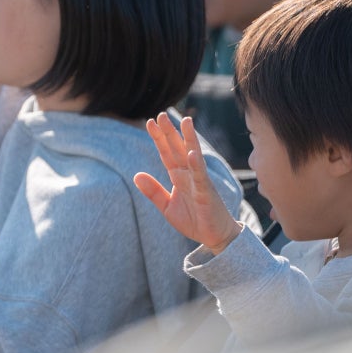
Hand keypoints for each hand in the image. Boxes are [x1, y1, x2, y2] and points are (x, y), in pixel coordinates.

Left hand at [133, 113, 241, 254]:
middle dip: (170, 132)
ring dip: (188, 139)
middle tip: (161, 114)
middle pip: (177, 149)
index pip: (166, 153)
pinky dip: (196, 165)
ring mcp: (199, 182)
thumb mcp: (166, 206)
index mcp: (179, 177)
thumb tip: (136, 174)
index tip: (150, 122)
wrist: (215, 237)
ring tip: (185, 122)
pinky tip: (191, 153)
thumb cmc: (194, 220)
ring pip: (193, 156)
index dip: (158, 138)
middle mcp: (189, 175)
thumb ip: (153, 191)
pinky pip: (201, 177)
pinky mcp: (207, 193)